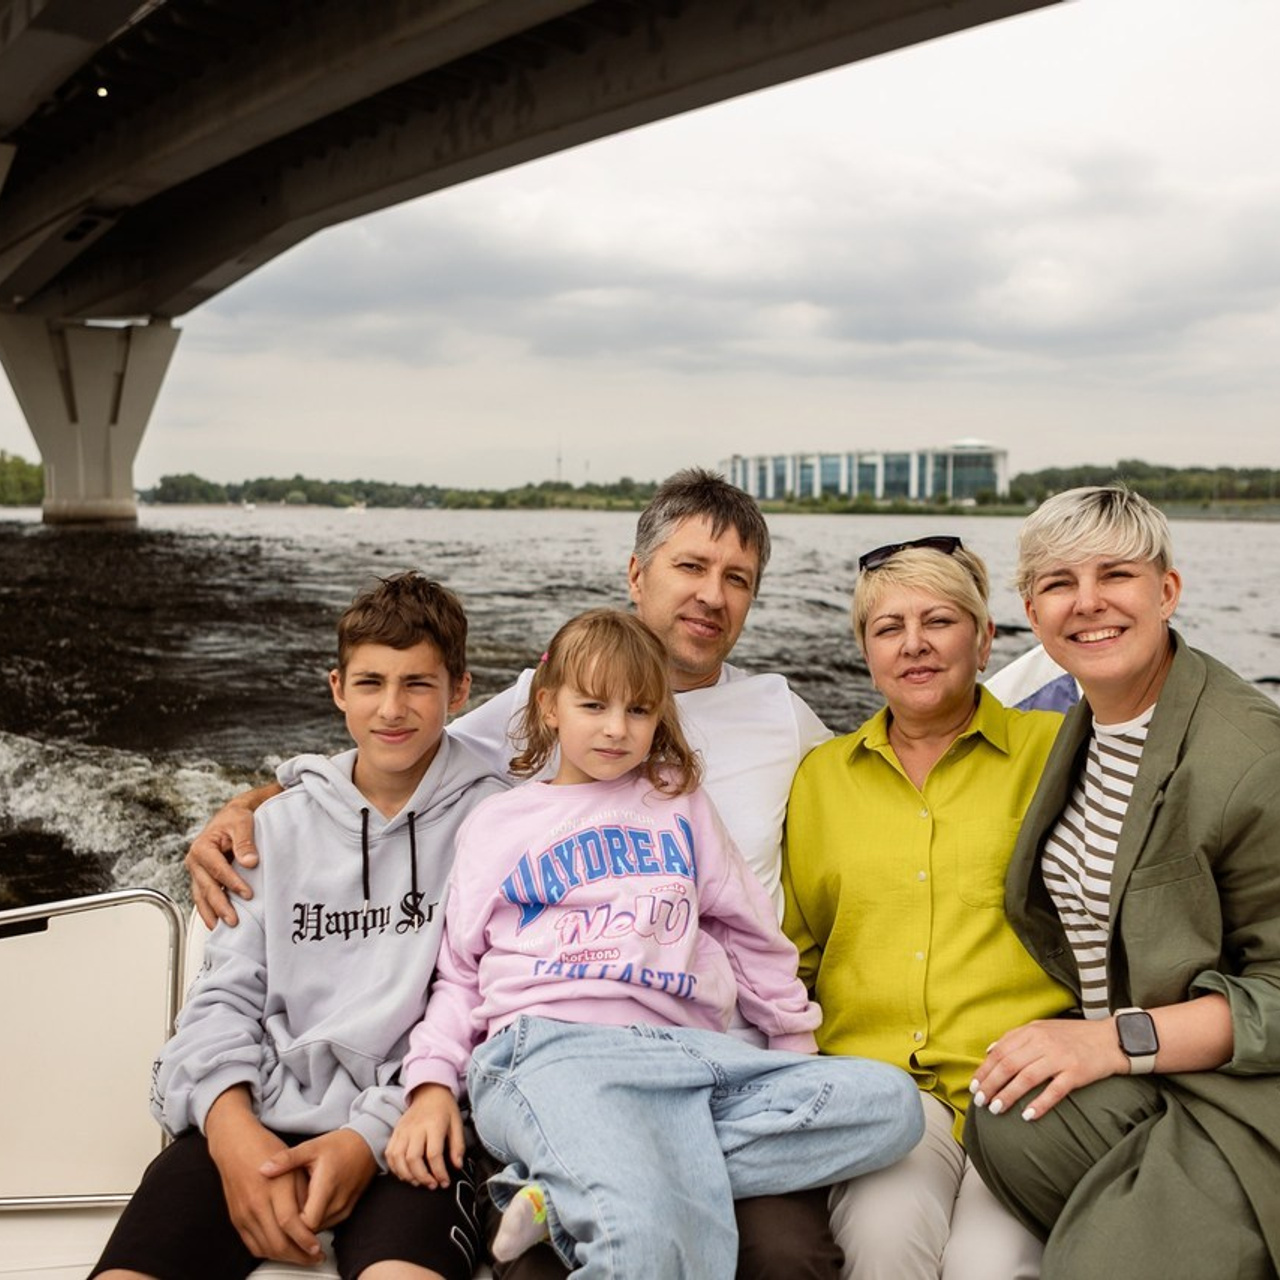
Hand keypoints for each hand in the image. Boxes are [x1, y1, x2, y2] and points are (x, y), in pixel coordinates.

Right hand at [186, 787, 277, 927]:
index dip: (232, 882)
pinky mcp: (203, 878)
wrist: (231, 816)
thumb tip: (250, 861)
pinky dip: (209, 910)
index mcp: (202, 847)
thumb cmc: (235, 818)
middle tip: (233, 920)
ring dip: (212, 913)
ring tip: (222, 927)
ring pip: (202, 896)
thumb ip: (245, 841)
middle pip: (207, 887)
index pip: (217, 869)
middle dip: (220, 905)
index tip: (247, 893)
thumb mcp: (242, 823)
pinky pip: (204, 897)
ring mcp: (198, 872)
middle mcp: (195, 861)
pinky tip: (216, 922)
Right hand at [205, 1089, 322, 1263]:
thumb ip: (303, 1194)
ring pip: (265, 1248)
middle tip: (315, 1258)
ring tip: (302, 1257)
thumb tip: (313, 1220)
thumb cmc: (266, 1149)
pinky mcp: (236, 1219)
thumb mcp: (294, 1164)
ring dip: (285, 1258)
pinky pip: (252, 1245)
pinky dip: (268, 1252)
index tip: (318, 1248)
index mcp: (273, 1187)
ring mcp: (243, 1214)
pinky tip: (282, 1251)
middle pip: (277, 1242)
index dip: (305, 1240)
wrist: (234, 1144)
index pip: (290, 1223)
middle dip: (299, 1256)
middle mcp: (256, 1204)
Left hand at [260, 1129, 376, 1231]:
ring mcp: (344, 1209)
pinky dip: (316, 1220)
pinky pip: (328, 1224)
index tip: (278, 1215)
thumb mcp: (311, 1147)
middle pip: (311, 1230)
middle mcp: (337, 1203)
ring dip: (306, 1224)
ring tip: (292, 1210)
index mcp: (326, 1188)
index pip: (306, 1224)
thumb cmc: (340, 1145)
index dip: (291, 1224)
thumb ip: (287, 1159)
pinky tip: (307, 1207)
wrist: (367, 1145)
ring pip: (319, 1229)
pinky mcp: (347, 1211)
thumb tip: (263, 1169)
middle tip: (279, 1214)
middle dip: (295, 1226)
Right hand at [385, 1085, 465, 1188]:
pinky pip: (390, 1154)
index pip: (433, 1154)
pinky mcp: (395, 1132)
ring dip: (407, 1176)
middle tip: (432, 1185)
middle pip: (413, 1159)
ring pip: (398, 1158)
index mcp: (434, 1124)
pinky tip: (405, 1174)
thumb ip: (458, 1146)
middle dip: (422, 1177)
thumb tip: (457, 1166)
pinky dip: (395, 1168)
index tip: (445, 1182)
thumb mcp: (457, 1123)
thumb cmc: (445, 1109)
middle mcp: (416, 1128)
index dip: (439, 1172)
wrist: (429, 1090)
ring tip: (419, 1182)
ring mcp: (403, 1130)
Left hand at [970, 1017, 1128, 1120]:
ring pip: (1026, 1078)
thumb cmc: (1073, 1036)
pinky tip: (1028, 1116)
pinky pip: (1055, 1090)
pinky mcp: (1076, 1073)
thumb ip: (1017, 1038)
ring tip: (996, 1109)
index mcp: (1032, 1031)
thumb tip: (990, 1051)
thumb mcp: (1042, 1029)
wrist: (1111, 1039)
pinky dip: (1040, 1104)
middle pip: (1009, 1065)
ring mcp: (1060, 1057)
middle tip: (980, 1101)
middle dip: (991, 1084)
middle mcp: (1043, 1042)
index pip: (1000, 1051)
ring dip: (1008, 1095)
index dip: (985, 1070)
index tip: (974, 1086)